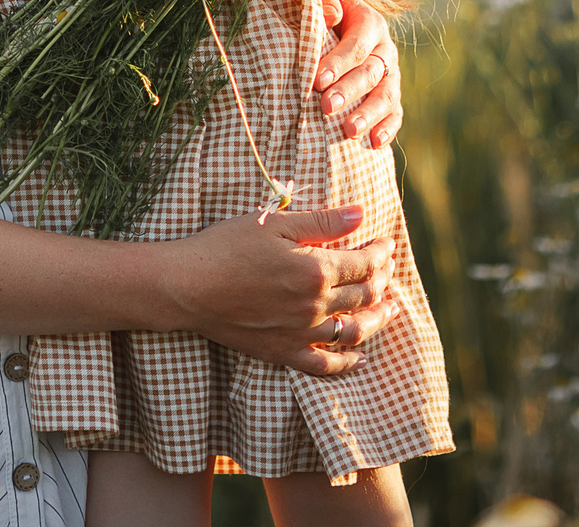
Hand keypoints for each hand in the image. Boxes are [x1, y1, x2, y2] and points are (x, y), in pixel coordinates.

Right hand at [159, 205, 403, 377]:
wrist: (188, 286)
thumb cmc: (226, 246)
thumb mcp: (273, 222)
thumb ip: (322, 221)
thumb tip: (361, 215)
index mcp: (316, 270)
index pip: (364, 263)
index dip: (381, 252)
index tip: (387, 243)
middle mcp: (315, 305)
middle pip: (364, 296)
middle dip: (382, 280)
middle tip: (388, 269)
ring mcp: (301, 333)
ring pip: (354, 331)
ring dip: (377, 320)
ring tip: (390, 309)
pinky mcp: (284, 352)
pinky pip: (325, 364)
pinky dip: (347, 362)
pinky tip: (359, 356)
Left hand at [313, 0, 404, 148]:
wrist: (339, 20)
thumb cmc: (325, 9)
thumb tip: (332, 16)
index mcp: (370, 22)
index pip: (357, 44)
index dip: (338, 62)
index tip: (317, 80)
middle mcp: (385, 50)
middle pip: (370, 73)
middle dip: (348, 91)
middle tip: (326, 106)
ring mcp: (391, 75)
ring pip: (386, 96)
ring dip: (368, 115)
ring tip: (349, 131)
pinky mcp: (391, 95)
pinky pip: (395, 114)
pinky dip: (387, 129)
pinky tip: (373, 143)